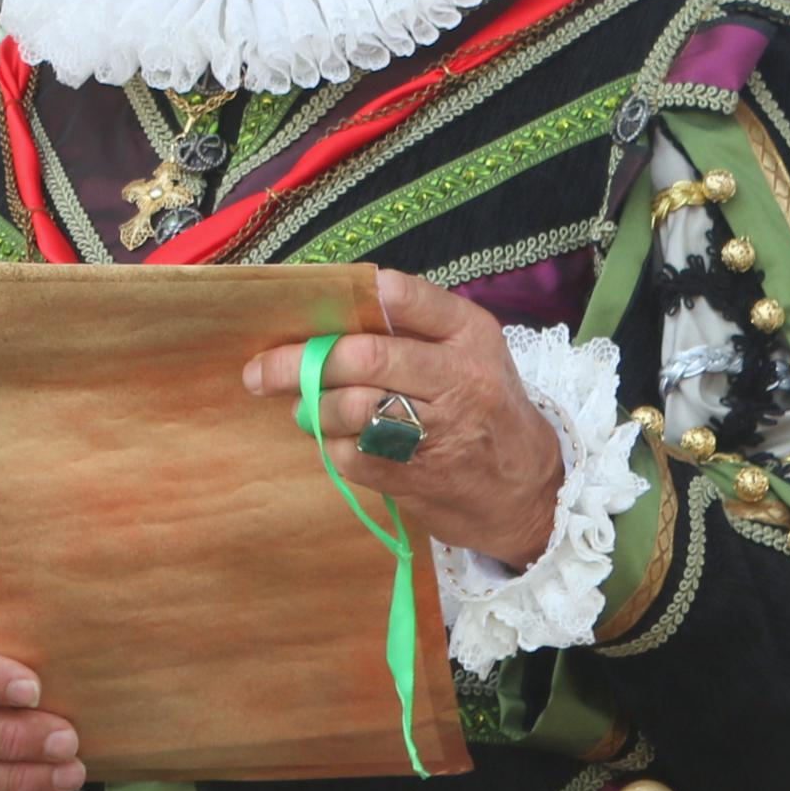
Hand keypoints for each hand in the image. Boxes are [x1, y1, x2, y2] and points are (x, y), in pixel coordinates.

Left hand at [240, 266, 563, 563]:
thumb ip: (410, 328)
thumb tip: (321, 314)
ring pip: (351, 408)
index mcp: (470, 334)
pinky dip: (330, 446)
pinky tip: (337, 440)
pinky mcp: (418, 476)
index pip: (403, 296)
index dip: (348, 298)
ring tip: (309, 407)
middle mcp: (459, 377)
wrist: (527, 493)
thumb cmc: (482, 408)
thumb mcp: (467, 354)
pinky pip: (350, 453)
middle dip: (302, 362)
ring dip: (315, 408)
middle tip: (262, 371)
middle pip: (364, 357)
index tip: (311, 308)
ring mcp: (441, 430)